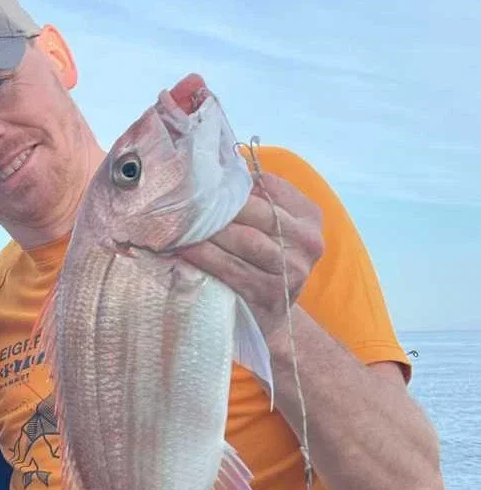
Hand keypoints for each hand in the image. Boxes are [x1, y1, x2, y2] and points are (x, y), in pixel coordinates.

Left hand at [179, 172, 323, 341]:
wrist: (273, 321)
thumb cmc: (263, 266)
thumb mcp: (273, 231)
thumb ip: (257, 201)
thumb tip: (217, 167)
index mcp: (309, 217)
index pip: (271, 186)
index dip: (235, 181)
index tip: (203, 179)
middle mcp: (307, 242)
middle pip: (258, 212)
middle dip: (219, 205)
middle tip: (185, 199)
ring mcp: (292, 270)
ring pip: (244, 240)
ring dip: (208, 230)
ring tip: (180, 222)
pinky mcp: (270, 294)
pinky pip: (231, 269)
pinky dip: (205, 258)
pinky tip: (184, 250)